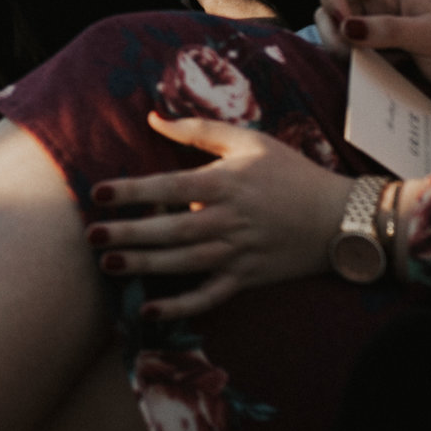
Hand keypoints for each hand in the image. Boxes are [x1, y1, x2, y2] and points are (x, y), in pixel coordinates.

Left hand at [88, 113, 354, 318]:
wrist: (338, 217)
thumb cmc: (290, 173)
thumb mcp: (249, 141)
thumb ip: (199, 130)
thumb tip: (154, 118)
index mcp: (225, 183)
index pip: (170, 187)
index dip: (133, 191)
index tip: (99, 193)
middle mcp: (228, 220)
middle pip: (170, 229)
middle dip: (129, 233)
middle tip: (92, 235)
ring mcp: (237, 253)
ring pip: (183, 263)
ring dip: (144, 266)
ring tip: (108, 265)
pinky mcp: (246, 279)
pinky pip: (208, 297)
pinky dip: (179, 308)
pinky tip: (148, 312)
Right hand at [314, 0, 430, 114]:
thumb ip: (390, 29)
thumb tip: (346, 27)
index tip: (343, 22)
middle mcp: (374, 14)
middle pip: (328, 7)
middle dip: (330, 28)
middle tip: (350, 52)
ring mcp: (371, 42)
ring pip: (332, 38)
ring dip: (337, 51)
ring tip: (361, 67)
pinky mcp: (372, 69)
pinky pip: (345, 64)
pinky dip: (346, 70)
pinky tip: (364, 80)